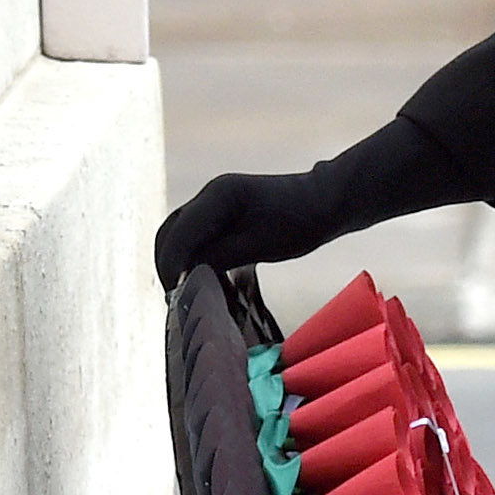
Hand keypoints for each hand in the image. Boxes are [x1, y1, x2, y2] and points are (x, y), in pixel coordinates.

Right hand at [155, 170, 344, 289]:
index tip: (174, 295)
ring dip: (179, 263)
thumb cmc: (300, 222)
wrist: (325, 202)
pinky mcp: (222, 215)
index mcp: (218, 196)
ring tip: (187, 294)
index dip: (170, 266)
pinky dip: (194, 259)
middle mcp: (210, 195)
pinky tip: (203, 281)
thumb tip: (183, 277)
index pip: (178, 234)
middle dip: (168, 266)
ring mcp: (215, 203)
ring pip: (180, 236)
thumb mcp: (259, 245)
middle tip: (176, 299)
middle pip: (170, 233)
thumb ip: (217, 257)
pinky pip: (196, 238)